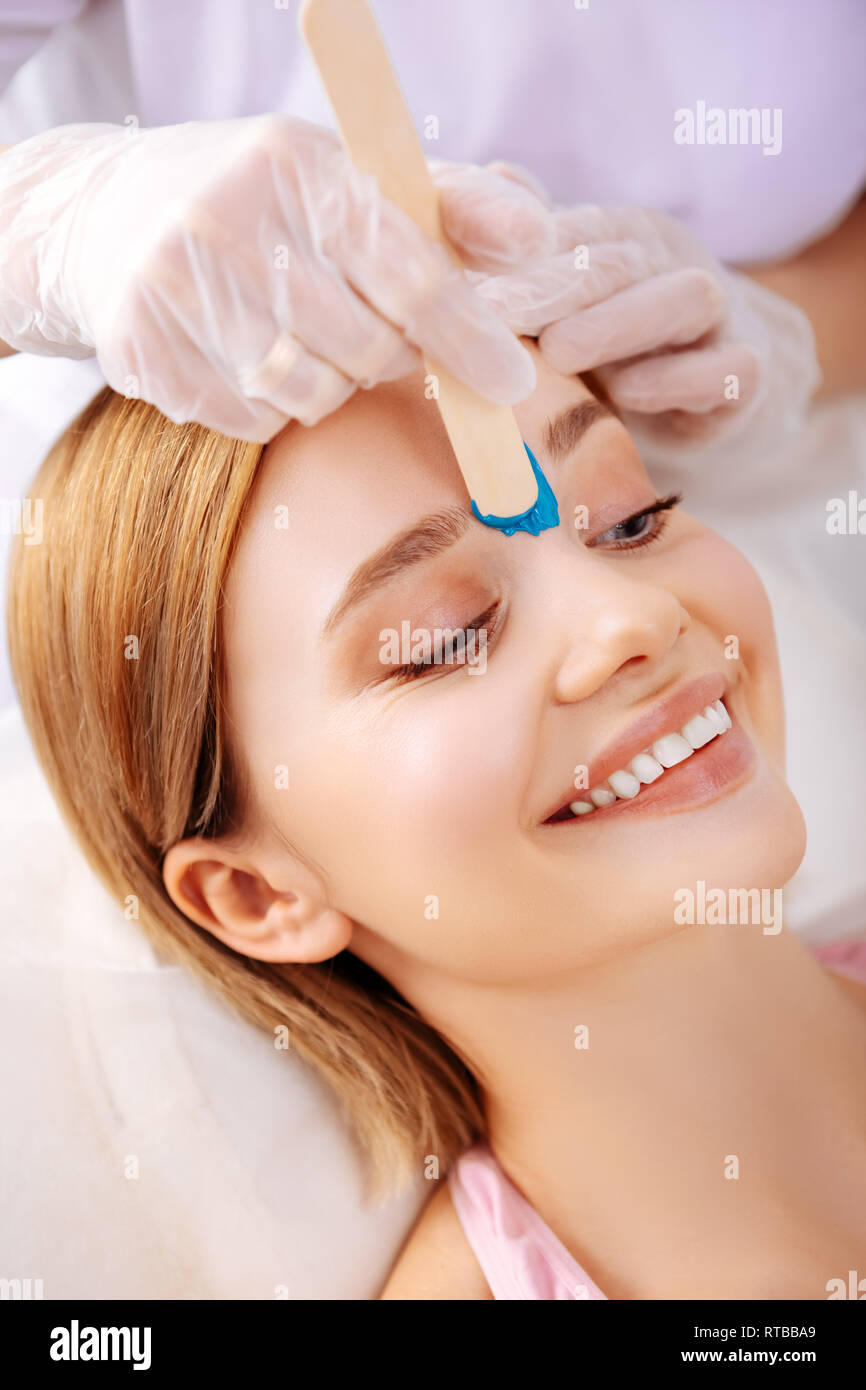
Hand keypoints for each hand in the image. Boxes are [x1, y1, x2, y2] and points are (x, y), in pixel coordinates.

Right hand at [0, 115, 553, 439]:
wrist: (108, 217)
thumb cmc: (260, 200)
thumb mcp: (348, 177)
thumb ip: (449, 206)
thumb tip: (536, 237)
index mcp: (293, 165)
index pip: (408, 271)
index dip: (470, 335)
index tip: (513, 381)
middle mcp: (227, 222)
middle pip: (367, 350)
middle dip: (388, 354)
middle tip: (366, 325)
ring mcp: (177, 292)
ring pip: (312, 396)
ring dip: (329, 382)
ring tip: (298, 330)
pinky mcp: (145, 354)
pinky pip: (257, 423)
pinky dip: (272, 405)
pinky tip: (245, 353)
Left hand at [457, 167, 820, 454]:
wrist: (723, 387)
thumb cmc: (623, 342)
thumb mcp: (571, 298)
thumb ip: (531, 252)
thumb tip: (490, 178)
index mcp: (625, 238)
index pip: (573, 232)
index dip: (519, 253)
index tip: (461, 280)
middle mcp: (674, 264)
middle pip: (619, 261)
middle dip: (554, 286)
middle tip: (495, 315)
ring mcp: (719, 318)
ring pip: (685, 298)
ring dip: (617, 323)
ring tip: (557, 352)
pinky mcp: (747, 378)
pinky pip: (726, 369)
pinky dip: (678, 379)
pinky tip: (628, 392)